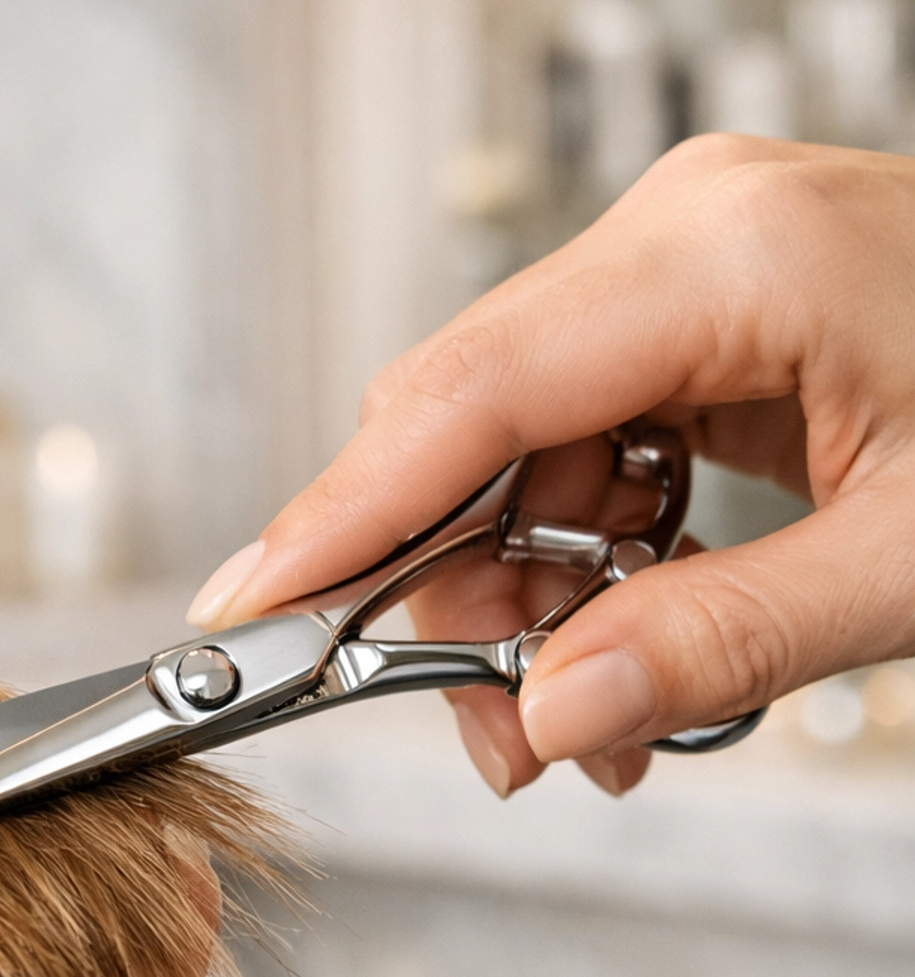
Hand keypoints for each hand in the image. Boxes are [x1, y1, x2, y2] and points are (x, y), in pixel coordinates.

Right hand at [189, 137, 914, 796]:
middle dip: (457, 595)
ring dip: (526, 593)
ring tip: (593, 726)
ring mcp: (694, 259)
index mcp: (727, 254)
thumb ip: (722, 639)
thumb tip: (549, 714)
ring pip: (517, 442)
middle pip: (470, 419)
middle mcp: (686, 231)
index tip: (249, 612)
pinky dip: (589, 551)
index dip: (343, 512)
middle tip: (504, 745)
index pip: (470, 389)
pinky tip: (630, 641)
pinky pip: (588, 436)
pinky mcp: (711, 306)